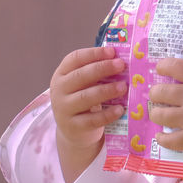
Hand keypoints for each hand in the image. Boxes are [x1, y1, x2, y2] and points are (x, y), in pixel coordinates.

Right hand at [50, 45, 126, 182]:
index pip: (75, 58)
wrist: (73, 131)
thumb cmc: (84, 100)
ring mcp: (64, 109)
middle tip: (121, 65)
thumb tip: (122, 59)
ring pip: (85, 97)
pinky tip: (120, 109)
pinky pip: (92, 119)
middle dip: (102, 68)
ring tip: (123, 87)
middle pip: (80, 76)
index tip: (112, 51)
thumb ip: (98, 73)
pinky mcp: (73, 127)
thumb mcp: (85, 84)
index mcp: (62, 74)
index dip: (93, 53)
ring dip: (106, 90)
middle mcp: (59, 90)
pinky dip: (107, 114)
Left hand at [150, 59, 182, 173]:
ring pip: (158, 115)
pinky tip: (162, 137)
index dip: (162, 66)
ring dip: (156, 115)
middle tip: (157, 99)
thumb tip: (181, 83)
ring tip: (159, 116)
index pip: (174, 66)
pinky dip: (161, 138)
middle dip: (155, 95)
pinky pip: (166, 139)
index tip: (159, 70)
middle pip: (160, 92)